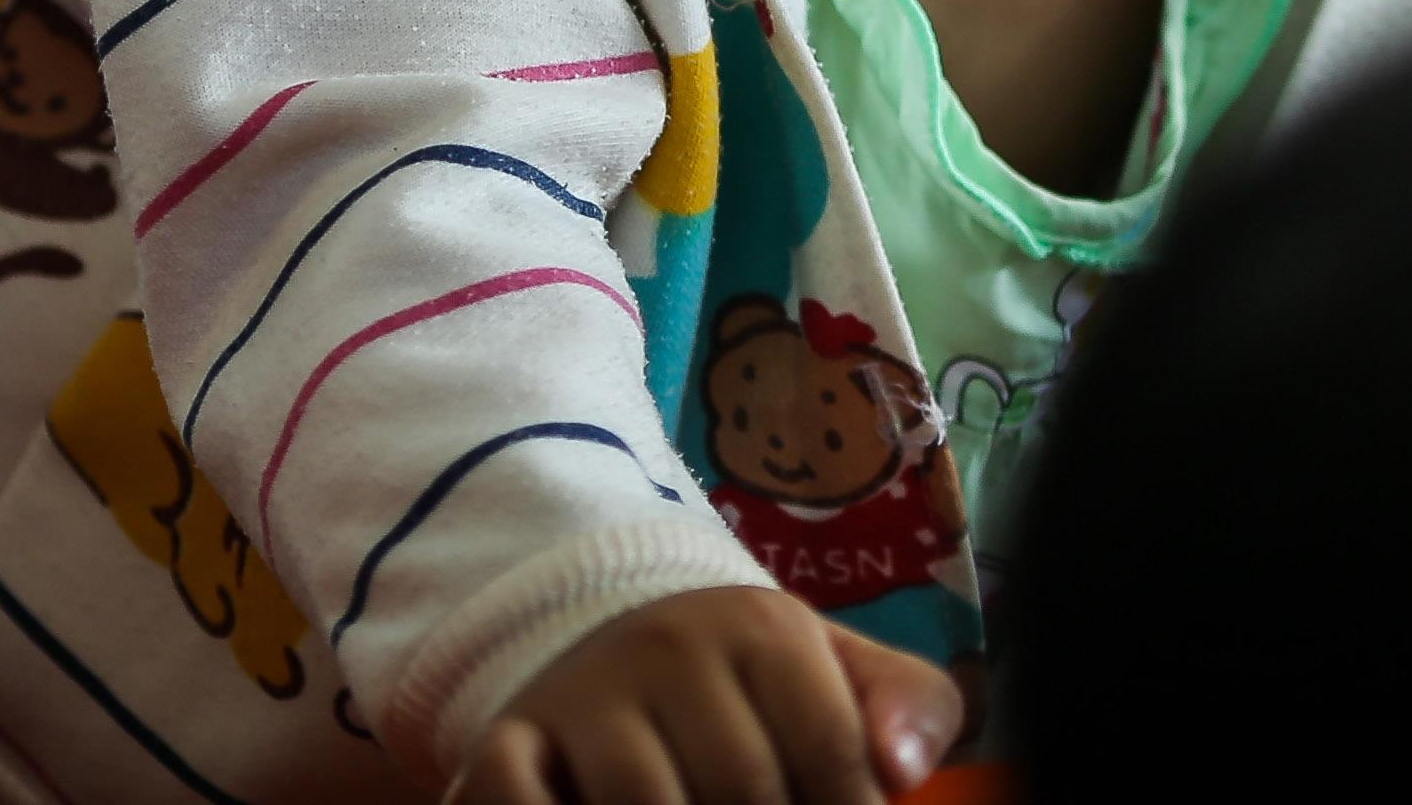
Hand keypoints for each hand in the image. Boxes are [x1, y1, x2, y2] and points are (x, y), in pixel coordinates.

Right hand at [451, 585, 963, 804]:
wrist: (603, 625)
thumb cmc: (743, 682)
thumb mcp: (835, 672)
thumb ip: (906, 707)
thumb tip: (899, 773)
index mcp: (765, 629)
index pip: (831, 755)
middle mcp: (669, 647)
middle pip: (742, 792)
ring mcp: (583, 695)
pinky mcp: (506, 740)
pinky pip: (518, 801)